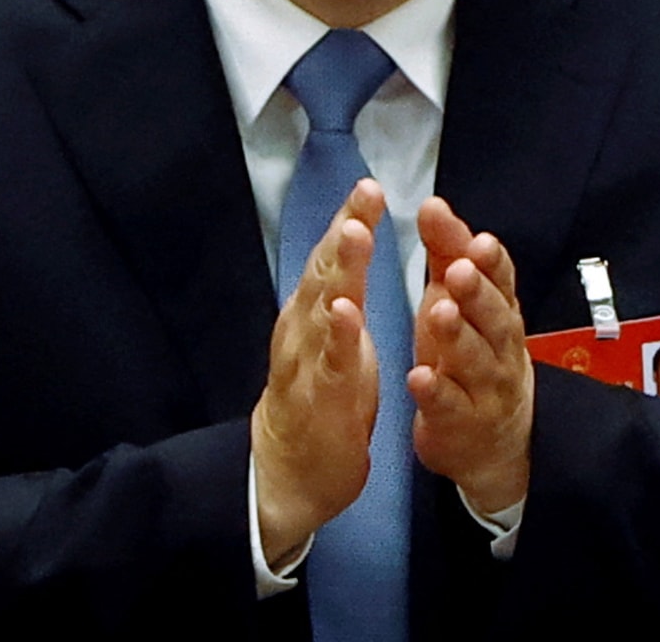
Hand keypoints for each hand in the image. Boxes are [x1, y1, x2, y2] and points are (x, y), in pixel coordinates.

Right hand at [251, 179, 385, 565]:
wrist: (288, 473)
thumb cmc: (319, 398)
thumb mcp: (334, 338)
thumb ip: (340, 292)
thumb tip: (350, 241)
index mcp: (311, 313)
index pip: (331, 258)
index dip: (349, 220)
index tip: (370, 186)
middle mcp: (301, 328)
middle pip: (324, 270)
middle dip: (345, 229)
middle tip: (365, 192)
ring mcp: (305, 362)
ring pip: (322, 306)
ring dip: (340, 269)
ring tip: (356, 232)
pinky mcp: (318, 398)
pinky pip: (328, 362)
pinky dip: (337, 334)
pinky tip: (346, 309)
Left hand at [408, 197, 532, 514]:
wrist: (493, 441)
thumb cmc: (469, 354)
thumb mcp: (458, 301)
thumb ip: (448, 254)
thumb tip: (434, 204)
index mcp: (498, 312)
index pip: (502, 281)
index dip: (492, 262)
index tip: (478, 240)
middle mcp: (499, 348)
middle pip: (493, 318)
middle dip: (478, 293)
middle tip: (462, 270)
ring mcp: (483, 388)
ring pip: (474, 360)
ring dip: (458, 336)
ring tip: (439, 312)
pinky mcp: (460, 422)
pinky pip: (449, 405)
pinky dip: (435, 391)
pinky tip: (418, 377)